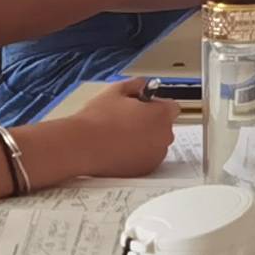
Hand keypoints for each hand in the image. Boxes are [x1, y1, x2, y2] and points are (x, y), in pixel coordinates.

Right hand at [28, 85, 180, 184]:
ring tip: (121, 135)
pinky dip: (139, 154)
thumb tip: (143, 84)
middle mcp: (164, 136)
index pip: (172, 107)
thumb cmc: (98, 119)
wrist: (82, 146)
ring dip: (146, 139)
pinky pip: (148, 158)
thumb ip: (136, 84)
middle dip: (152, 122)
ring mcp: (156, 154)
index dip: (157, 105)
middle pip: (164, 126)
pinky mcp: (146, 169)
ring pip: (156, 143)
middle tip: (128, 120)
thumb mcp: (116, 91)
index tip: (145, 106)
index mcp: (161, 114)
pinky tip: (120, 148)